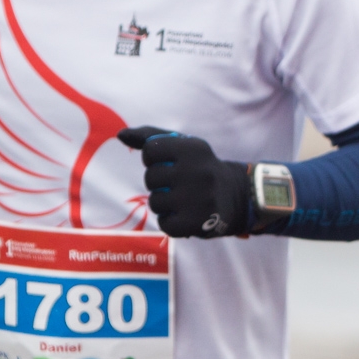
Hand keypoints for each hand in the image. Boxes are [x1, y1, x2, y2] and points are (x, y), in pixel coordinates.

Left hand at [118, 127, 249, 237]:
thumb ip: (151, 137)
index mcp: (194, 148)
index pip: (151, 150)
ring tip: (184, 200)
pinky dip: (171, 222)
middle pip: (150, 177)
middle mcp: (197, 171)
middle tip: (181, 184)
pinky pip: (164, 223)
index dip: (155, 159)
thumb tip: (120, 134)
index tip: (171, 163)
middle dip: (159, 182)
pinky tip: (187, 215)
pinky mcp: (196, 222)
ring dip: (164, 204)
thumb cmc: (201, 168)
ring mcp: (198, 198)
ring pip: (155, 202)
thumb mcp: (184, 146)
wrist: (239, 196)